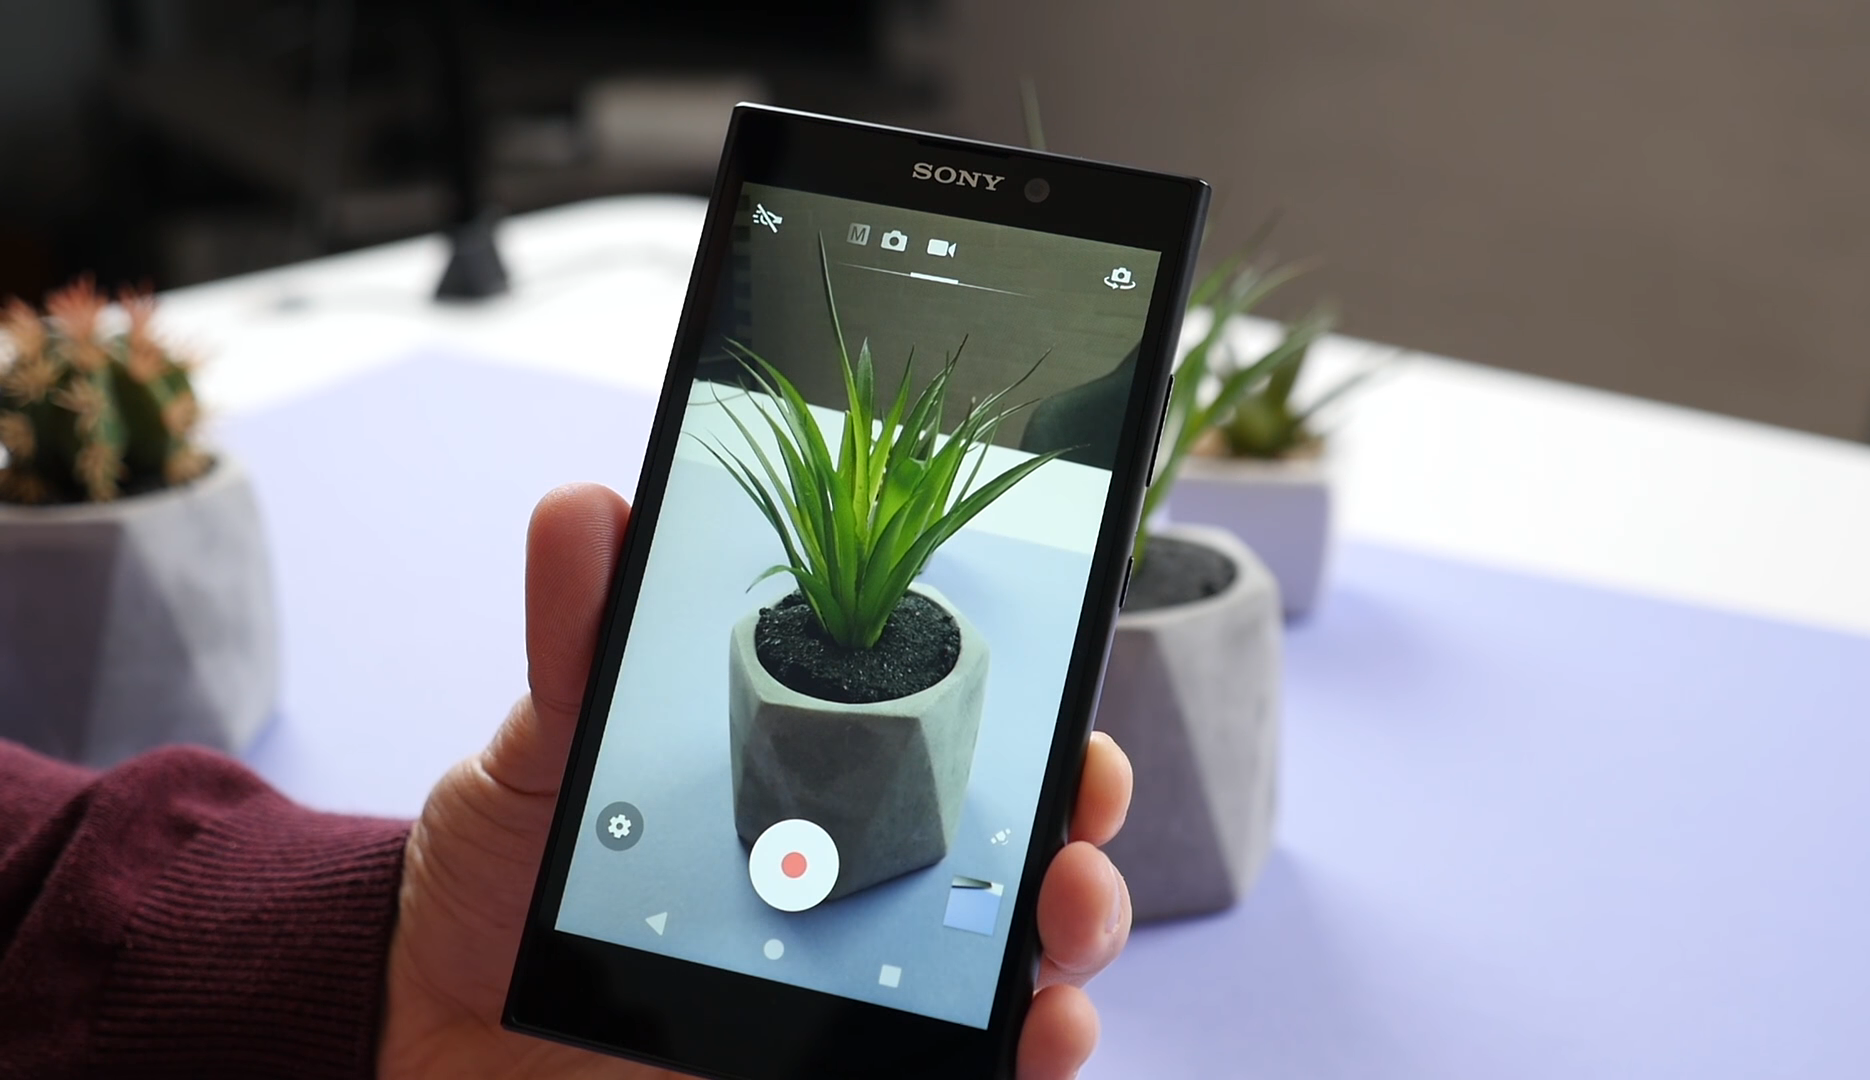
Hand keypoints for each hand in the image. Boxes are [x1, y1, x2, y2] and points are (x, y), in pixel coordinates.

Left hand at [381, 484, 1135, 1078]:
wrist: (428, 1022)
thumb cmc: (503, 878)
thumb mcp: (543, 749)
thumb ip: (577, 638)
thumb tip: (590, 505)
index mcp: (818, 794)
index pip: (962, 755)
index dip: (1043, 738)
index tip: (1074, 726)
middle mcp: (858, 891)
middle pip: (1015, 864)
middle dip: (1081, 847)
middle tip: (1073, 848)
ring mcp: (853, 989)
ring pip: (1012, 976)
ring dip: (1073, 952)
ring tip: (1060, 947)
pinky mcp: (834, 1070)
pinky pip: (958, 1072)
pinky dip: (1023, 1062)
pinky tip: (1034, 1045)